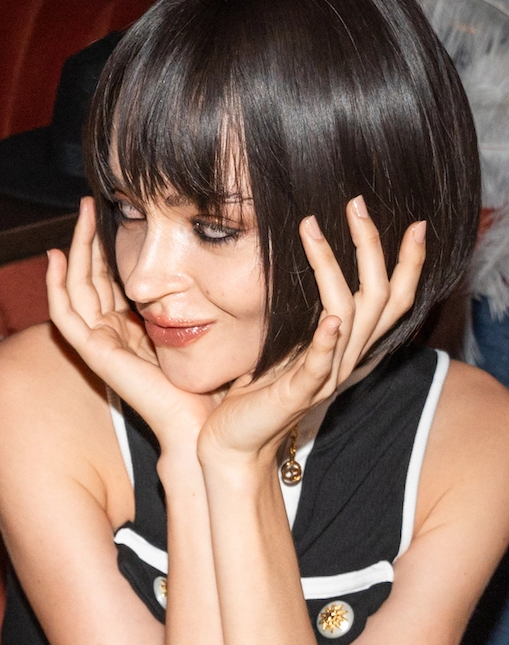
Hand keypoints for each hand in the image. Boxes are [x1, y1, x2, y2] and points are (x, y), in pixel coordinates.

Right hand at [47, 198, 220, 451]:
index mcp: (135, 330)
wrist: (202, 423)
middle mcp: (114, 335)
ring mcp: (101, 345)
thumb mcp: (207, 327)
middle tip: (90, 203)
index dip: (109, 247)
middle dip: (89, 239)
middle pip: (90, 279)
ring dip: (75, 249)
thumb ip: (200, 302)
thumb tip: (217, 263)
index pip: (112, 281)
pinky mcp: (94, 354)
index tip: (116, 212)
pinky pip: (65, 316)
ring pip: (75, 289)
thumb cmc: (211, 385)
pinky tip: (56, 257)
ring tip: (81, 214)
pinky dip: (55, 287)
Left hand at [198, 198, 426, 468]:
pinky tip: (330, 320)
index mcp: (346, 345)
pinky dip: (327, 342)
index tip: (414, 223)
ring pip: (351, 319)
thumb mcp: (282, 340)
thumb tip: (297, 263)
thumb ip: (300, 312)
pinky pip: (321, 366)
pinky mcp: (298, 395)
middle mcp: (345, 359)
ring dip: (333, 270)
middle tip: (356, 204)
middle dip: (372, 247)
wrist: (231, 440)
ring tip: (313, 231)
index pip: (394, 299)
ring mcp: (324, 378)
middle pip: (381, 298)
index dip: (409, 263)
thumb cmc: (253, 389)